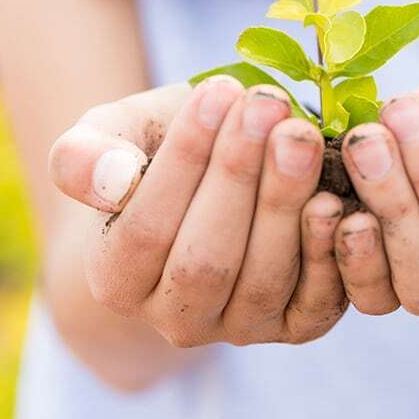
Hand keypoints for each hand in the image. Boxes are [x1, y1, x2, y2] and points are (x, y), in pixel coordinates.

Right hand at [47, 75, 347, 346]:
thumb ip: (85, 154)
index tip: (217, 90)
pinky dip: (327, 252)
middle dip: (239, 176)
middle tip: (267, 104)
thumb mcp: (112, 135)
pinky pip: (314, 303)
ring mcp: (239, 327)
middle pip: (206, 260)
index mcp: (117, 280)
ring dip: (285, 202)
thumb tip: (108, 180)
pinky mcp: (296, 325)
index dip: (184, 161)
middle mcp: (176, 319)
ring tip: (299, 133)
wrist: (213, 180)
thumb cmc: (156, 150)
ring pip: (262, 279)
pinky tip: (334, 195)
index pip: (145, 230)